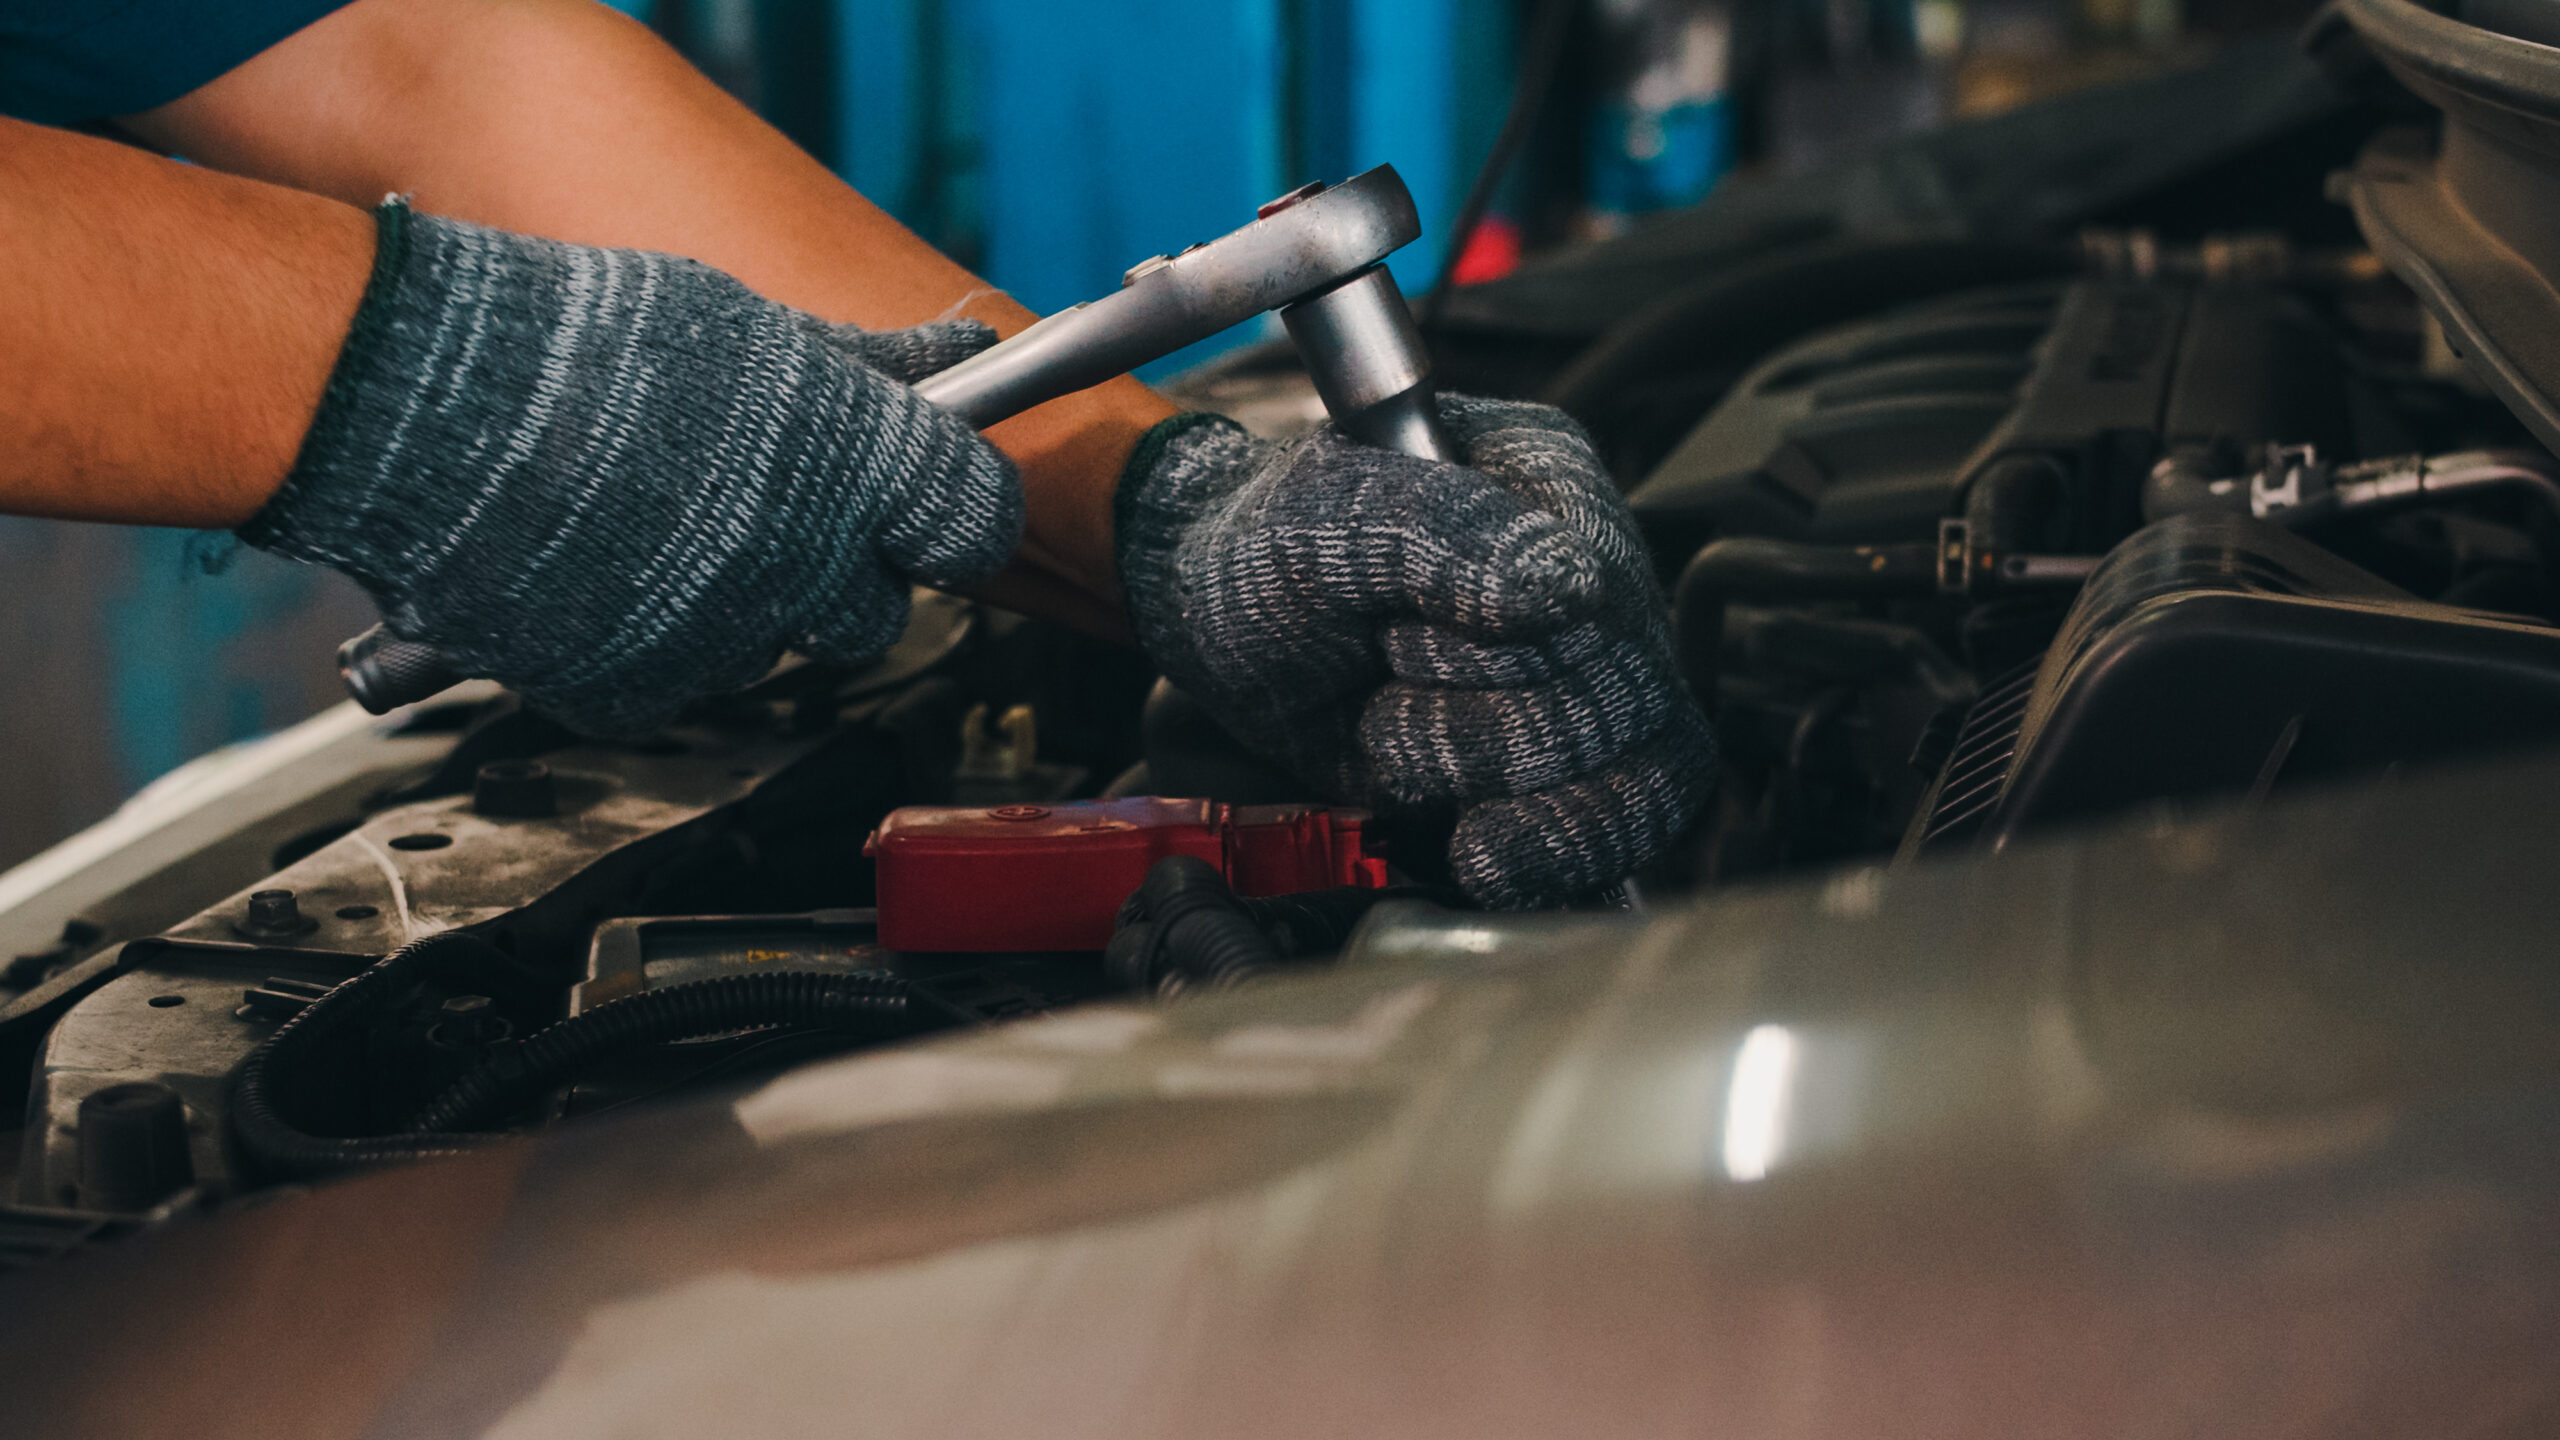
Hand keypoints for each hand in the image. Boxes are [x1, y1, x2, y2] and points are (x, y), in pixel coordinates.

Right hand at [242, 201, 1018, 736]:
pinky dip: (639, 646)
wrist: (414, 405)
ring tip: (648, 518)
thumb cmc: (576, 341)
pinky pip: (665, 686)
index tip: (933, 499)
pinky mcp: (626, 690)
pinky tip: (592, 574)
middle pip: (872, 607)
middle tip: (771, 505)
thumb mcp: (741, 323)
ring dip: (732, 603)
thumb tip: (950, 350)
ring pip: (765, 648)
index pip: (976, 520)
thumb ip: (855, 364)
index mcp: (861, 465)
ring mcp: (718, 641)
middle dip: (836, 568)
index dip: (955, 512)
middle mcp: (807, 565)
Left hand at [1115, 396, 1713, 907]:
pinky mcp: (1558, 768)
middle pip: (1631, 702)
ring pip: (1647, 781)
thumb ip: (1444, 533)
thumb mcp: (1323, 518)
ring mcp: (1584, 680)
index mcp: (1551, 486)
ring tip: (1418, 775)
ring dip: (1522, 804)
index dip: (1511, 654)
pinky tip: (1483, 857)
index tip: (1397, 644)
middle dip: (1490, 732)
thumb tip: (1573, 591)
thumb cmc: (1268, 547)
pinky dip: (1553, 862)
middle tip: (1386, 698)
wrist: (1219, 624)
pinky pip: (1615, 836)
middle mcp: (1593, 583)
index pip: (1606, 597)